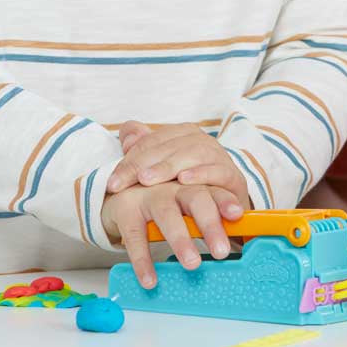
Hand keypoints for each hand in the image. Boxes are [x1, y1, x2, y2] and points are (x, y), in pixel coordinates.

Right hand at [101, 180, 242, 288]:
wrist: (120, 189)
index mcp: (195, 185)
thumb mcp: (188, 204)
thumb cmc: (165, 201)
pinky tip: (150, 280)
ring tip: (192, 264)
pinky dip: (142, 260)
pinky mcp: (126, 210)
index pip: (216, 190)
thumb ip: (210, 218)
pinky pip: (135, 237)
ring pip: (168, 216)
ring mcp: (151, 196)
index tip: (238, 215)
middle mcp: (175, 186)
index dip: (226, 201)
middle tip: (221, 251)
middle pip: (197, 199)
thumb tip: (238, 245)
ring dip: (181, 241)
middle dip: (210, 224)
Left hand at [106, 121, 249, 208]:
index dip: (130, 160)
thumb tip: (127, 136)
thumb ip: (144, 151)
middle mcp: (203, 142)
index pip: (152, 141)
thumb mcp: (163, 172)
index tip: (112, 183)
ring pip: (194, 153)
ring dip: (169, 166)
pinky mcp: (234, 177)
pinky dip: (202, 173)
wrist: (223, 210)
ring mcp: (220, 158)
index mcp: (184, 135)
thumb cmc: (190, 189)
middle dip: (144, 164)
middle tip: (123, 183)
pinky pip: (219, 170)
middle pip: (171, 145)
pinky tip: (184, 180)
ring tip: (148, 180)